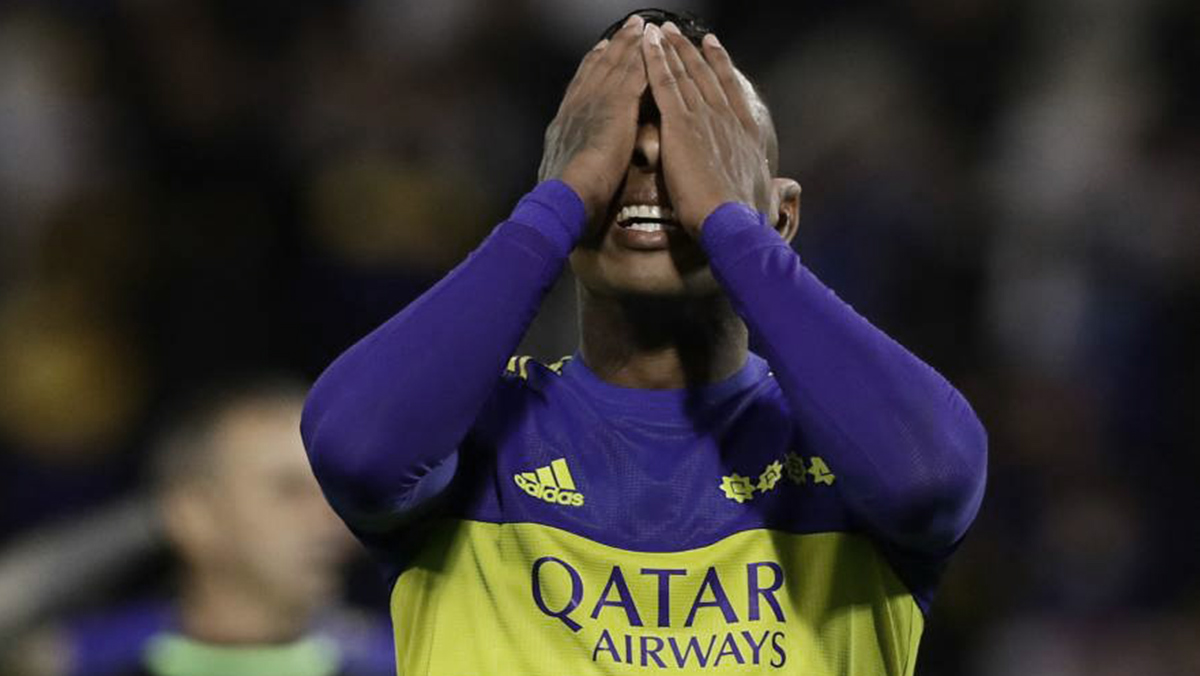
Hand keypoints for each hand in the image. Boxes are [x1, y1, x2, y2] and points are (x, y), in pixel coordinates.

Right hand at [538, 15, 646, 221]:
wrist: (566, 195)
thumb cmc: (565, 198)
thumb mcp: (562, 173)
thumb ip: (570, 162)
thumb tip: (568, 168)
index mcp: (566, 122)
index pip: (581, 86)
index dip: (592, 66)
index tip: (601, 50)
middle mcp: (578, 105)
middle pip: (598, 68)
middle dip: (613, 47)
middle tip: (626, 28)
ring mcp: (595, 103)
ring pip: (616, 66)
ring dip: (629, 45)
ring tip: (640, 27)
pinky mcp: (615, 108)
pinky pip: (633, 77)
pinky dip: (643, 61)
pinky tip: (654, 49)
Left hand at [641, 22, 770, 236]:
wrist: (732, 220)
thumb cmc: (747, 216)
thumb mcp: (767, 198)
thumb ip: (774, 188)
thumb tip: (786, 189)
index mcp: (746, 131)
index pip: (731, 89)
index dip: (721, 64)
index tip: (713, 46)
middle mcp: (726, 117)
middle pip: (705, 75)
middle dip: (690, 50)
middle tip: (678, 31)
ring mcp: (704, 117)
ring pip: (684, 74)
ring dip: (671, 49)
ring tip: (661, 31)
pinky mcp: (680, 125)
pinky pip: (665, 85)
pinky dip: (655, 62)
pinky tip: (647, 45)